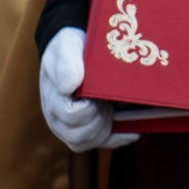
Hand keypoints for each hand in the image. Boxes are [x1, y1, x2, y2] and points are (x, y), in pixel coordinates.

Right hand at [39, 28, 137, 151]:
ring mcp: (72, 125)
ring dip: (108, 128)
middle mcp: (59, 119)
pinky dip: (119, 138)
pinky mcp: (88, 126)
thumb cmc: (69, 48)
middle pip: (80, 136)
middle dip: (100, 120)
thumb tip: (69, 86)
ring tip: (118, 108)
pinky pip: (102, 141)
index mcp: (54, 100)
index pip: (71, 116)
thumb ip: (66, 64)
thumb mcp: (66, 47)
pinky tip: (135, 131)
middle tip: (112, 100)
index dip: (89, 108)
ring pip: (89, 141)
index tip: (98, 94)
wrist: (74, 50)